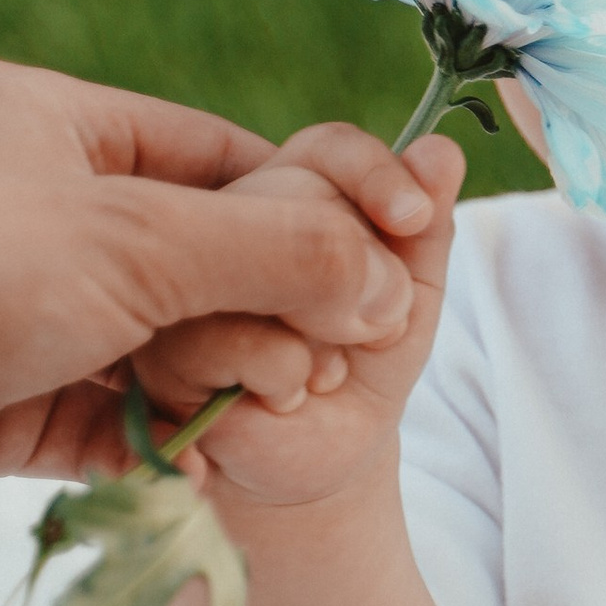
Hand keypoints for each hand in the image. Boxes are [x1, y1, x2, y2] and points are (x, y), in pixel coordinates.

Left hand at [0, 62, 437, 551]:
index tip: (376, 263)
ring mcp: (13, 309)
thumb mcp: (145, 243)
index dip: (302, 209)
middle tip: (325, 354)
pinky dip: (168, 438)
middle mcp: (29, 206)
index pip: (214, 154)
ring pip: (161, 341)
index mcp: (49, 124)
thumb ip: (280, 255)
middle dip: (266, 308)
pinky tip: (216, 458)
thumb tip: (393, 283)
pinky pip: (114, 417)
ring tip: (270, 403)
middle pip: (197, 255)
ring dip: (221, 378)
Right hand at [131, 127, 464, 509]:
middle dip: (363, 272)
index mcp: (285, 197)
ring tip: (323, 370)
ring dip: (329, 332)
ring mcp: (185, 283)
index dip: (374, 172)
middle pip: (298, 195)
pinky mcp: (162, 347)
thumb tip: (442, 150)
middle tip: (369, 330)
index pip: (323, 148)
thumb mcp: (411, 296)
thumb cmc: (364, 367)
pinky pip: (240, 335)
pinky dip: (286, 375)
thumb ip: (423, 228)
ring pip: (266, 261)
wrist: (328, 457)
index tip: (415, 216)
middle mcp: (224, 226)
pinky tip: (279, 397)